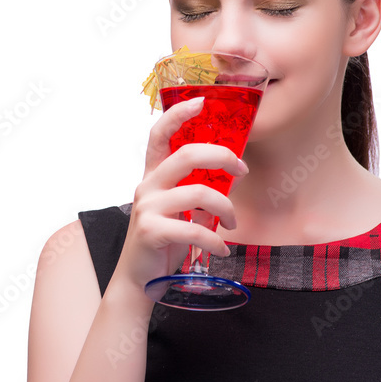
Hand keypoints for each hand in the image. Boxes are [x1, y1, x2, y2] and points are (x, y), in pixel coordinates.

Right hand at [110, 96, 248, 293]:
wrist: (138, 280)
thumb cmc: (163, 243)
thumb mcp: (178, 211)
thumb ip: (196, 190)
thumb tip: (231, 176)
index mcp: (153, 176)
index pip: (159, 135)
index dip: (177, 115)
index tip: (200, 101)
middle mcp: (147, 186)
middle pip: (186, 155)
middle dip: (222, 157)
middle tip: (242, 169)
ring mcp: (147, 208)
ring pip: (198, 192)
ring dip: (226, 208)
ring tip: (232, 223)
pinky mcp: (151, 231)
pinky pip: (195, 228)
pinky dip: (215, 240)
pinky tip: (221, 249)